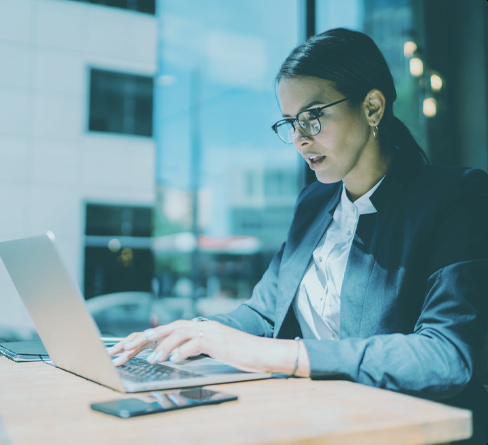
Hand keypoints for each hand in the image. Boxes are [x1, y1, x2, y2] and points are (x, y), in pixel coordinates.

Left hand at [108, 320, 309, 376]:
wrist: (261, 352)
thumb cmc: (238, 353)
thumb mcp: (213, 349)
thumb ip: (196, 348)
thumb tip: (177, 353)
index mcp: (200, 328)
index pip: (169, 330)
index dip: (149, 337)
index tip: (132, 345)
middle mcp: (202, 326)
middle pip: (169, 328)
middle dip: (147, 337)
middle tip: (130, 346)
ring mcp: (210, 332)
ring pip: (180, 333)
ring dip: (163, 346)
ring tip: (152, 359)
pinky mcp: (217, 341)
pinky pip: (196, 344)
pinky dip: (183, 351)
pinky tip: (173, 360)